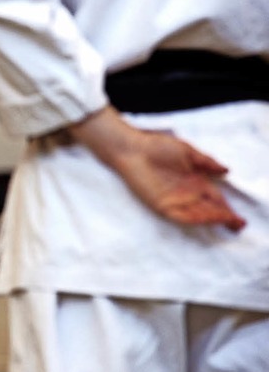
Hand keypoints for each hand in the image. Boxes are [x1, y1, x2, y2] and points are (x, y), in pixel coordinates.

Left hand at [68, 107, 245, 230]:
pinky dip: (195, 218)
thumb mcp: (187, 152)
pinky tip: (207, 219)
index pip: (214, 198)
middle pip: (208, 209)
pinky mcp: (160, 204)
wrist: (133, 148)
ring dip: (212, 219)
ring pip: (197, 214)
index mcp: (193, 180)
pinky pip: (180, 215)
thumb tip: (226, 170)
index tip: (239, 217)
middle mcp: (185, 193)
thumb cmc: (157, 146)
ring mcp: (173, 200)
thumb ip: (206, 162)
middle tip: (239, 225)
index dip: (226, 207)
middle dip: (223, 217)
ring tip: (228, 222)